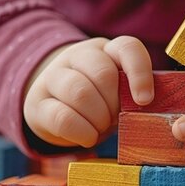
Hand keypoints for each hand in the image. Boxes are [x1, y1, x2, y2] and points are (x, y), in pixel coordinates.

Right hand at [24, 36, 153, 147]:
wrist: (56, 111)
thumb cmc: (99, 103)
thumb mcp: (119, 93)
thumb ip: (133, 94)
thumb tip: (147, 107)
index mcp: (105, 50)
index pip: (127, 48)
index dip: (139, 73)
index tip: (145, 100)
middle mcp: (77, 56)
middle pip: (103, 73)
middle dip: (114, 105)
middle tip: (114, 119)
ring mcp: (53, 76)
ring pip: (80, 92)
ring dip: (98, 119)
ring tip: (101, 128)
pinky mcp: (37, 102)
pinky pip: (63, 117)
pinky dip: (82, 133)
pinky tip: (88, 137)